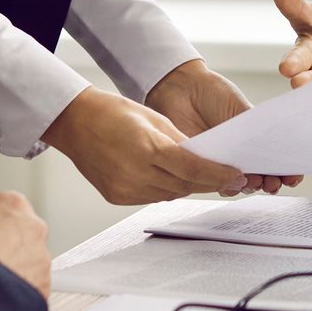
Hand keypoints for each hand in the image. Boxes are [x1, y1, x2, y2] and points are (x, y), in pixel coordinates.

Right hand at [41, 86, 249, 204]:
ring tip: (198, 175)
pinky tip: (167, 177)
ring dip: (186, 185)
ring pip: (170, 194)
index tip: (237, 175)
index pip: (193, 168)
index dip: (218, 174)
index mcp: (147, 148)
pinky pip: (151, 197)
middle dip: (207, 181)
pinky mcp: (116, 197)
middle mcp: (135, 172)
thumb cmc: (111, 112)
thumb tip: (203, 158)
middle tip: (226, 177)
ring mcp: (124, 188)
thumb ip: (179, 141)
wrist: (74, 122)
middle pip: (185, 184)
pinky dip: (163, 188)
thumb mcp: (153, 118)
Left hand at [144, 58, 302, 194]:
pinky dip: (224, 183)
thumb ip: (257, 128)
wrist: (181, 87)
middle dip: (270, 183)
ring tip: (257, 182)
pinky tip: (233, 180)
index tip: (294, 174)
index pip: (271, 160)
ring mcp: (217, 160)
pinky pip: (211, 180)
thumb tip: (277, 145)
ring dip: (249, 186)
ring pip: (236, 182)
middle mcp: (234, 154)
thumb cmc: (212, 93)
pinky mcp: (197, 163)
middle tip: (275, 182)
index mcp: (250, 141)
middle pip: (257, 177)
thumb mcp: (241, 109)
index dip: (284, 170)